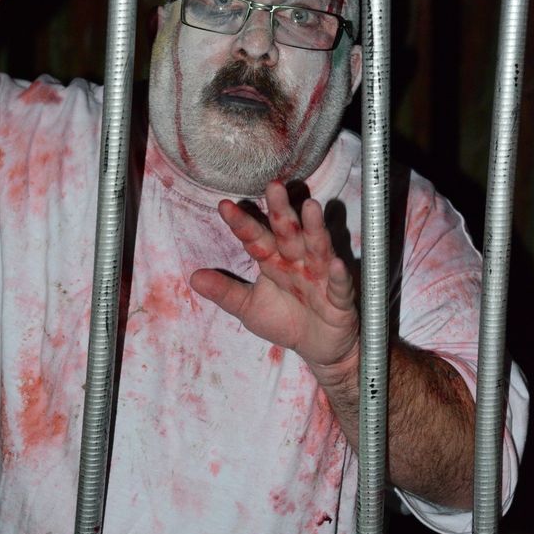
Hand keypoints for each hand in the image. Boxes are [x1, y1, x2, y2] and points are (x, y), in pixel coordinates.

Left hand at [190, 181, 359, 371]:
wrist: (319, 348)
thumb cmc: (285, 321)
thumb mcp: (249, 308)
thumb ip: (225, 292)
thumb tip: (193, 277)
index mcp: (273, 261)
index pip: (255, 238)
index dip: (241, 224)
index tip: (224, 206)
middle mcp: (297, 262)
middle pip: (287, 233)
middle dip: (280, 211)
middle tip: (273, 185)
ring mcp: (320, 277)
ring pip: (316, 248)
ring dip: (314, 229)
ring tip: (310, 206)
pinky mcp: (340, 297)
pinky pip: (338, 285)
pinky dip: (338, 275)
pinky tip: (334, 262)